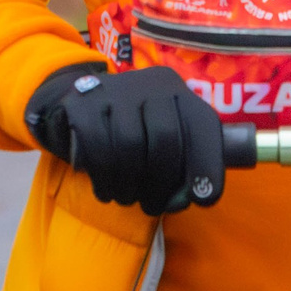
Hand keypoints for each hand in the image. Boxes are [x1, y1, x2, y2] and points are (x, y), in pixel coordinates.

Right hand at [25, 64, 225, 215]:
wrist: (82, 105)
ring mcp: (116, 89)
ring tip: (128, 199)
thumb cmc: (134, 130)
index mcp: (179, 91)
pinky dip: (104, 178)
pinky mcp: (83, 102)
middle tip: (152, 206)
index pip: (202, 125)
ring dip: (129, 185)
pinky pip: (97, 146)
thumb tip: (181, 201)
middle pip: (165, 138)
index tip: (204, 200)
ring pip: (129, 144)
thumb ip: (179, 171)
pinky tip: (106, 190)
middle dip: (161, 182)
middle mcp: (152, 83)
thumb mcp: (162, 140)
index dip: (208, 163)